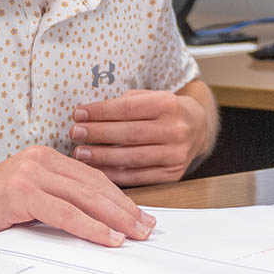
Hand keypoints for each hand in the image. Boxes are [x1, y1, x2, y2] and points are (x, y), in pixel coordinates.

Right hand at [0, 145, 155, 248]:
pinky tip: (108, 239)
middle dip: (125, 208)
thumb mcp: (25, 200)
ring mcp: (30, 173)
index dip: (119, 197)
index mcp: (42, 157)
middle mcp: (39, 159)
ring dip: (115, 218)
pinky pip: (66, 213)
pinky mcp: (22, 192)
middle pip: (94, 185)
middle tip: (147, 227)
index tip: (139, 215)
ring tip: (135, 234)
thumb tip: (95, 221)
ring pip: (85, 197)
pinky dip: (91, 227)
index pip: (91, 177)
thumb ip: (54, 201)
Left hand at [71, 86, 213, 185]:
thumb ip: (125, 103)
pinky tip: (97, 170)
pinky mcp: (173, 174)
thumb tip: (89, 114)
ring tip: (81, 153)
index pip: (128, 108)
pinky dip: (115, 174)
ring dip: (102, 156)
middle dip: (97, 133)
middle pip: (128, 133)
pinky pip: (139, 177)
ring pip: (132, 157)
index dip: (100, 112)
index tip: (78, 113)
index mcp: (168, 104)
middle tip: (75, 133)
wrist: (198, 127)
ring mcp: (175, 154)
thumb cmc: (166, 110)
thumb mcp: (150, 96)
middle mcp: (175, 129)